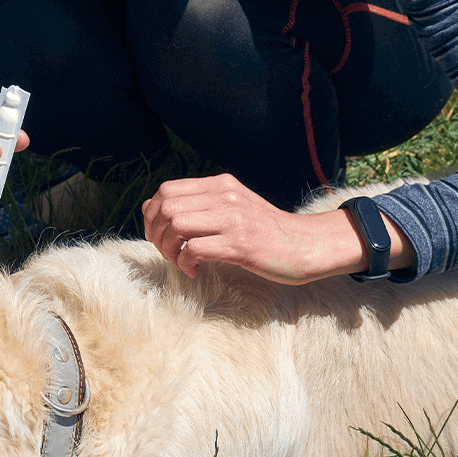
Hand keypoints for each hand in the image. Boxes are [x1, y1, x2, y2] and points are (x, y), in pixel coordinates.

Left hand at [142, 173, 411, 283]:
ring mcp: (233, 219)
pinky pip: (194, 249)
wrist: (305, 245)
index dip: (152, 214)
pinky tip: (194, 271)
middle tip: (167, 251)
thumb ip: (203, 204)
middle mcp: (225, 196)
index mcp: (221, 185)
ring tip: (178, 261)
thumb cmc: (265, 232)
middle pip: (166, 206)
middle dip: (156, 233)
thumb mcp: (235, 206)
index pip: (167, 189)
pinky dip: (185, 263)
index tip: (158, 234)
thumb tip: (157, 209)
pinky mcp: (240, 244)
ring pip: (176, 224)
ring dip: (168, 248)